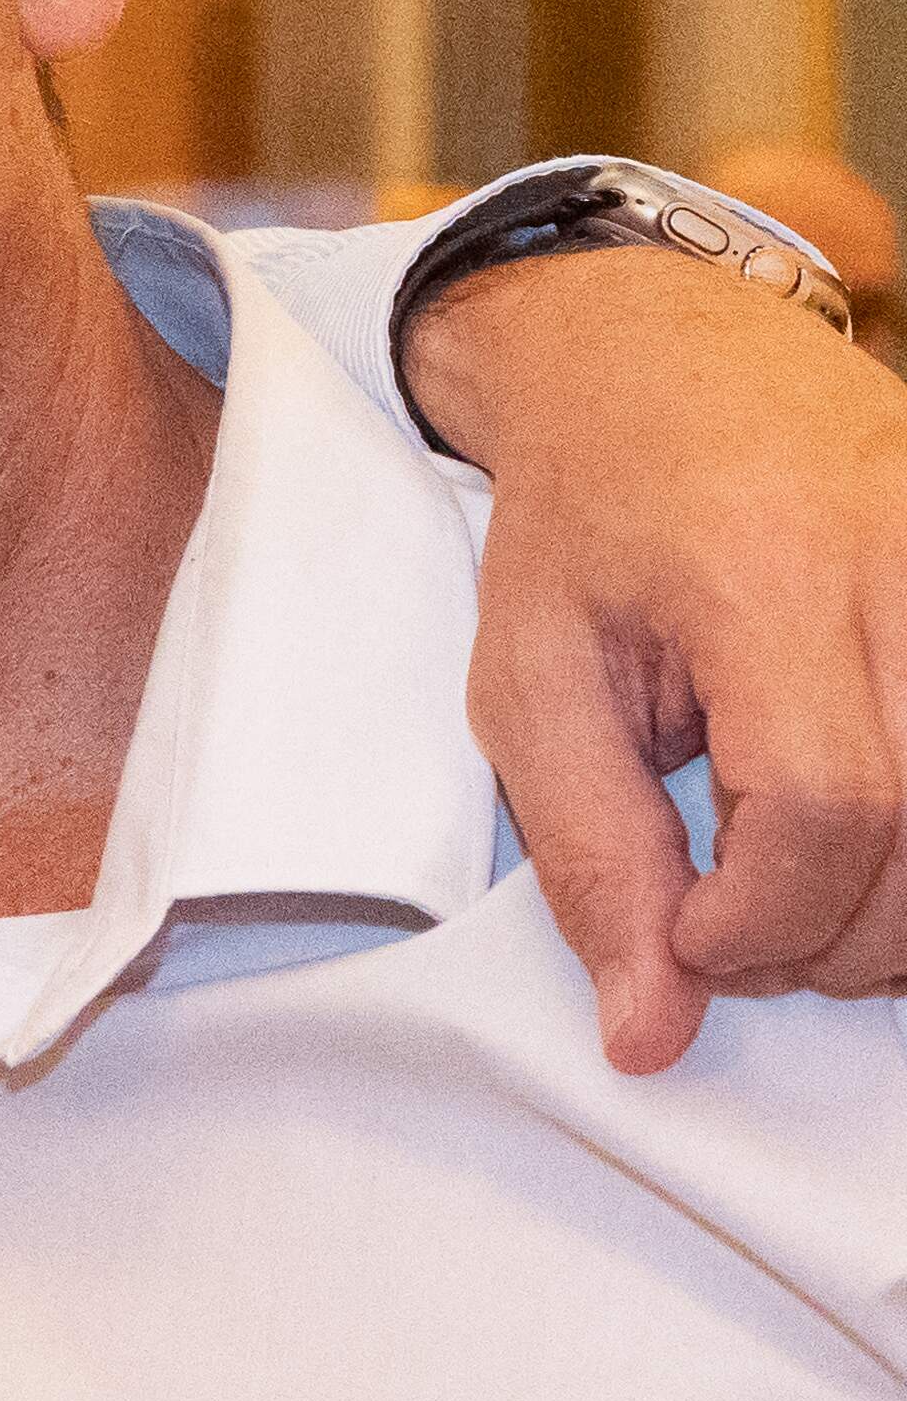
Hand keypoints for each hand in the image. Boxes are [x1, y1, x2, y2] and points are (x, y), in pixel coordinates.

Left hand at [412, 248, 906, 1065]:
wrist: (663, 365)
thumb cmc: (584, 521)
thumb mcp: (530, 683)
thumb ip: (592, 859)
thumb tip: (650, 1035)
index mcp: (767, 571)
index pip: (825, 804)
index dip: (764, 919)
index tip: (688, 937)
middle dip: (835, 939)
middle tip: (736, 933)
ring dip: (900, 915)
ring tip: (794, 895)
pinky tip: (868, 850)